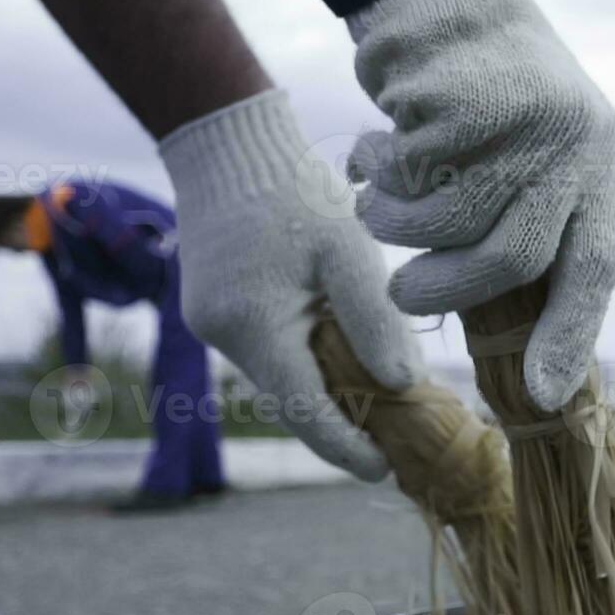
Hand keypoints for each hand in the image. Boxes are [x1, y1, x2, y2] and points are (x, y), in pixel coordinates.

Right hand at [160, 90, 420, 481]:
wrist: (227, 144)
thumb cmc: (293, 190)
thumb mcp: (346, 250)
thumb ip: (373, 320)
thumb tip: (403, 385)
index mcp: (255, 326)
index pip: (305, 410)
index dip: (346, 447)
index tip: (384, 470)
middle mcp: (223, 336)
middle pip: (289, 401)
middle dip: (339, 425)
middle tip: (395, 443)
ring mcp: (211, 324)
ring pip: (278, 377)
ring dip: (323, 391)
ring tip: (378, 402)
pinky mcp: (211, 309)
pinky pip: (266, 351)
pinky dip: (303, 361)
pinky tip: (340, 357)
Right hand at [346, 0, 614, 411]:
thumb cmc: (481, 99)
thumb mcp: (530, 160)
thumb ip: (528, 231)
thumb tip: (526, 358)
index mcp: (594, 169)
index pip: (595, 267)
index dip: (569, 334)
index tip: (540, 394)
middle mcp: (574, 142)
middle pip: (515, 256)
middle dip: (447, 289)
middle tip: (401, 293)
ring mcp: (524, 114)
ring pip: (451, 217)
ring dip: (398, 227)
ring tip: (372, 212)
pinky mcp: (466, 91)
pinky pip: (411, 170)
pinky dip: (379, 172)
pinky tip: (369, 150)